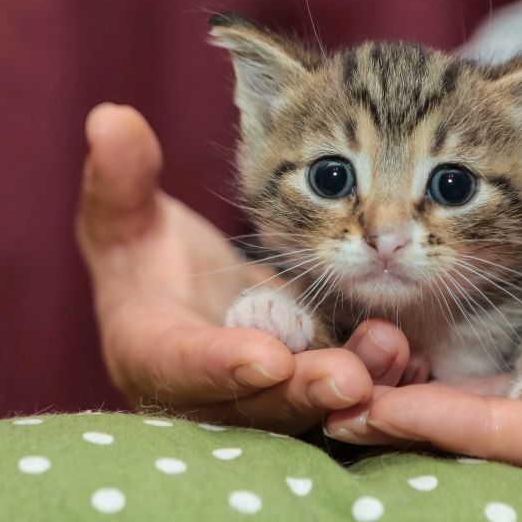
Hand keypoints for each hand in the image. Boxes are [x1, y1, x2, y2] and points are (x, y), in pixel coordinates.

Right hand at [77, 103, 409, 430]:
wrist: (179, 290)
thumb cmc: (142, 251)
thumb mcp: (122, 212)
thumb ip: (119, 178)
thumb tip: (110, 119)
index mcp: (150, 352)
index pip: (181, 366)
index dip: (220, 365)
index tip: (267, 356)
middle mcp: (207, 390)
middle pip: (254, 402)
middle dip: (302, 389)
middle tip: (350, 377)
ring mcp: (259, 395)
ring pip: (306, 399)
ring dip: (352, 379)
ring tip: (392, 346)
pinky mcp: (301, 386)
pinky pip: (336, 388)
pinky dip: (372, 374)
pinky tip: (411, 351)